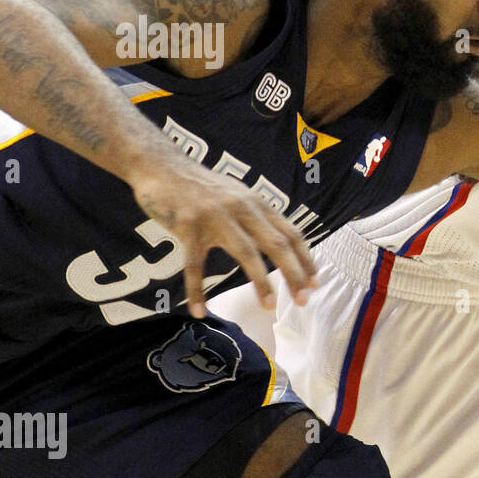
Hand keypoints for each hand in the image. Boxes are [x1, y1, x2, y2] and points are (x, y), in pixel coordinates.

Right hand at [130, 156, 316, 317]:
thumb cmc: (202, 187)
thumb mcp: (238, 195)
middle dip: (294, 274)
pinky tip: (200, 311)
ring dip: (260, 282)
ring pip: (246, 253)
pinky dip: (197, 290)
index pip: (291, 234)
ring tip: (269, 306)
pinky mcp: (188, 226)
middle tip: (303, 301)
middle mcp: (242, 208)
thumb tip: (282, 241)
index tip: (315, 283)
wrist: (162, 166)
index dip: (306, 259)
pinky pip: (194, 265)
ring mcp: (215, 217)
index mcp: (257, 203)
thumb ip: (258, 216)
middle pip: (276, 244)